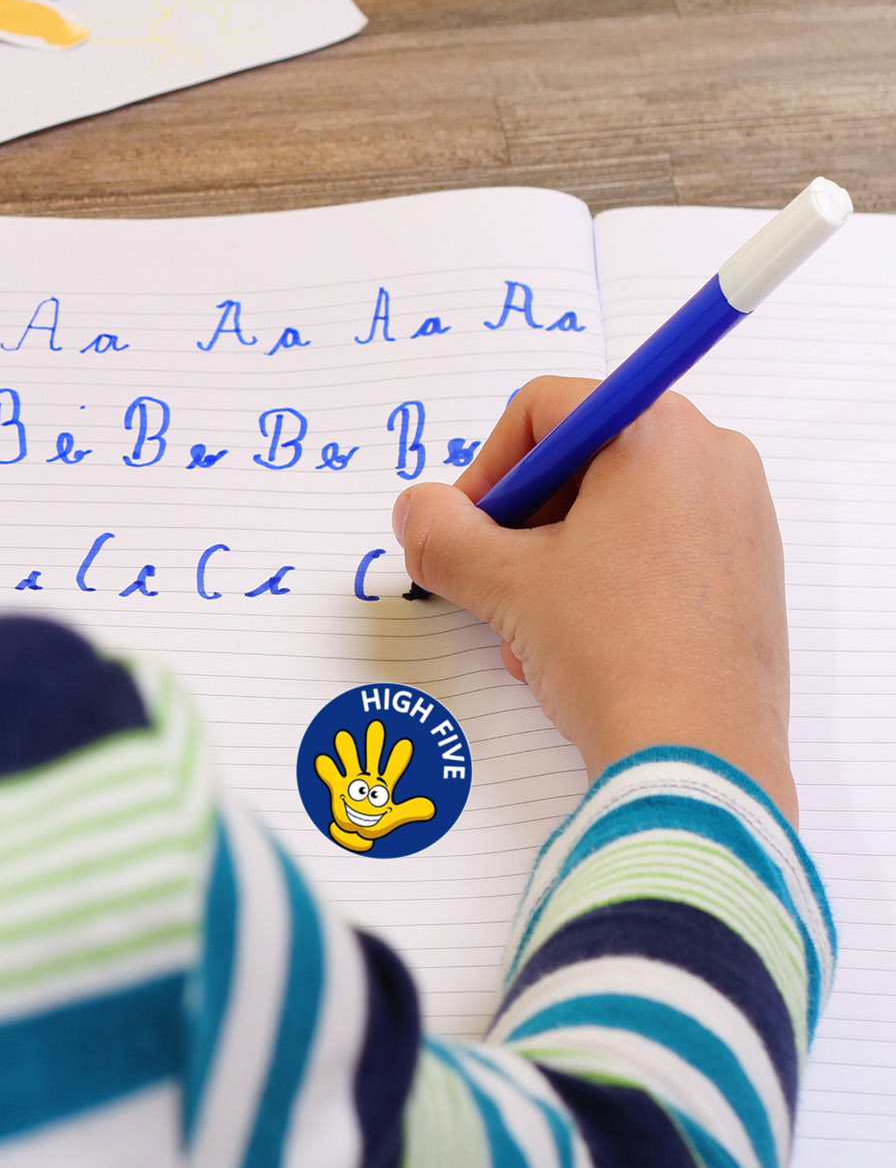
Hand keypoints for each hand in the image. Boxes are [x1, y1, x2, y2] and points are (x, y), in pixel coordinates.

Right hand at [315, 721, 436, 852]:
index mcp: (384, 782)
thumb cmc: (375, 821)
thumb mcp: (394, 816)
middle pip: (371, 754)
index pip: (393, 766)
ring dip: (347, 749)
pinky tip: (323, 759)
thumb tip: (432, 808)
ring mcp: (352, 779)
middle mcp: (368, 776)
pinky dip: (327, 767)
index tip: (405, 743)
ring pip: (349, 759)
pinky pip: (331, 774)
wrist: (354, 831)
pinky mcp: (338, 786)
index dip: (399, 756)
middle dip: (374, 742)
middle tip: (377, 725)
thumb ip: (411, 811)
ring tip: (343, 736)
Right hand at [392, 380, 794, 822]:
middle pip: (583, 455)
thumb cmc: (615, 653)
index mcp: (658, 433)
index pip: (544, 408)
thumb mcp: (504, 584)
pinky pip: (659, 544)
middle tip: (494, 574)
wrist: (701, 759)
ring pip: (616, 507)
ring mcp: (741, 515)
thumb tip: (415, 510)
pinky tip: (579, 643)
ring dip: (557, 557)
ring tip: (533, 626)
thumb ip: (440, 533)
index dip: (488, 466)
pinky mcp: (752, 570)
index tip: (467, 526)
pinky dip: (608, 578)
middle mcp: (712, 457)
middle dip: (524, 517)